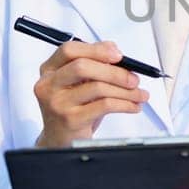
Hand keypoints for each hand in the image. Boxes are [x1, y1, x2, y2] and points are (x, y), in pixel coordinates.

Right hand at [32, 40, 148, 146]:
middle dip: (115, 72)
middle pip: (82, 67)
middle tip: (133, 79)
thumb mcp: (79, 83)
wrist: (60, 139)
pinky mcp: (70, 119)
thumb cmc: (72, 108)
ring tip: (139, 94)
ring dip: (126, 91)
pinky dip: (125, 104)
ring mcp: (57, 103)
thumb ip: (93, 62)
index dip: (95, 49)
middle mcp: (49, 85)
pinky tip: (133, 106)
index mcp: (50, 70)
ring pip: (97, 87)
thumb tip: (113, 49)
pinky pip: (104, 106)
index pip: (69, 50)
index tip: (118, 55)